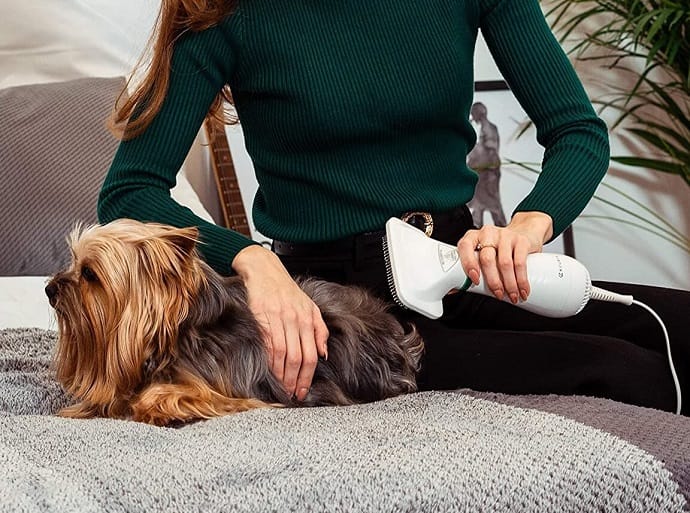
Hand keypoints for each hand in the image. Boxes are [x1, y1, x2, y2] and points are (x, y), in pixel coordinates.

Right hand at [232, 245, 328, 400]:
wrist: (263, 269)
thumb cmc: (286, 289)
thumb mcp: (309, 306)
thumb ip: (319, 329)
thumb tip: (324, 354)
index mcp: (307, 318)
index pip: (311, 355)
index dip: (308, 376)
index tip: (303, 390)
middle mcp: (295, 319)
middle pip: (298, 358)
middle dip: (295, 380)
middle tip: (292, 394)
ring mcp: (278, 318)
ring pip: (283, 354)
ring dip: (282, 375)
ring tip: (281, 388)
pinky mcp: (261, 317)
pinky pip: (267, 344)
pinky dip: (268, 362)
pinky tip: (269, 372)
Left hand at [456, 211, 552, 303]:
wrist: (522, 232)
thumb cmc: (497, 248)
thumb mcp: (482, 253)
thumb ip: (472, 268)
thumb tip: (462, 288)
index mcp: (473, 237)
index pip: (465, 246)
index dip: (468, 264)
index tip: (475, 280)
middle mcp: (488, 234)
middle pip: (487, 259)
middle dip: (493, 281)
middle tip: (498, 294)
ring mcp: (505, 235)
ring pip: (505, 263)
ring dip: (509, 284)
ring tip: (512, 295)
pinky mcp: (521, 240)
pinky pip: (520, 262)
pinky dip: (522, 280)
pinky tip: (522, 289)